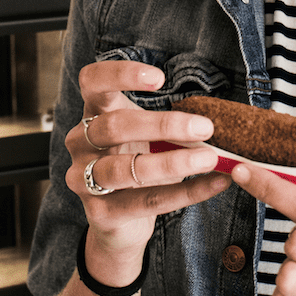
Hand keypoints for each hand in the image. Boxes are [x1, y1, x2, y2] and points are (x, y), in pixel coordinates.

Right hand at [65, 61, 229, 263]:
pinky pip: (146, 202)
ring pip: (124, 169)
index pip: (93, 81)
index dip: (120, 74)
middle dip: (164, 125)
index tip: (160, 78)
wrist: (121, 221)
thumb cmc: (138, 161)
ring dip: (172, 162)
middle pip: (115, 126)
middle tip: (205, 127)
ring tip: (210, 159)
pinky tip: (215, 183)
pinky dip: (186, 193)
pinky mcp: (100, 213)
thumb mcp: (149, 135)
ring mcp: (83, 180)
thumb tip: (215, 120)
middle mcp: (80, 143)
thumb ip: (170, 124)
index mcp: (93, 113)